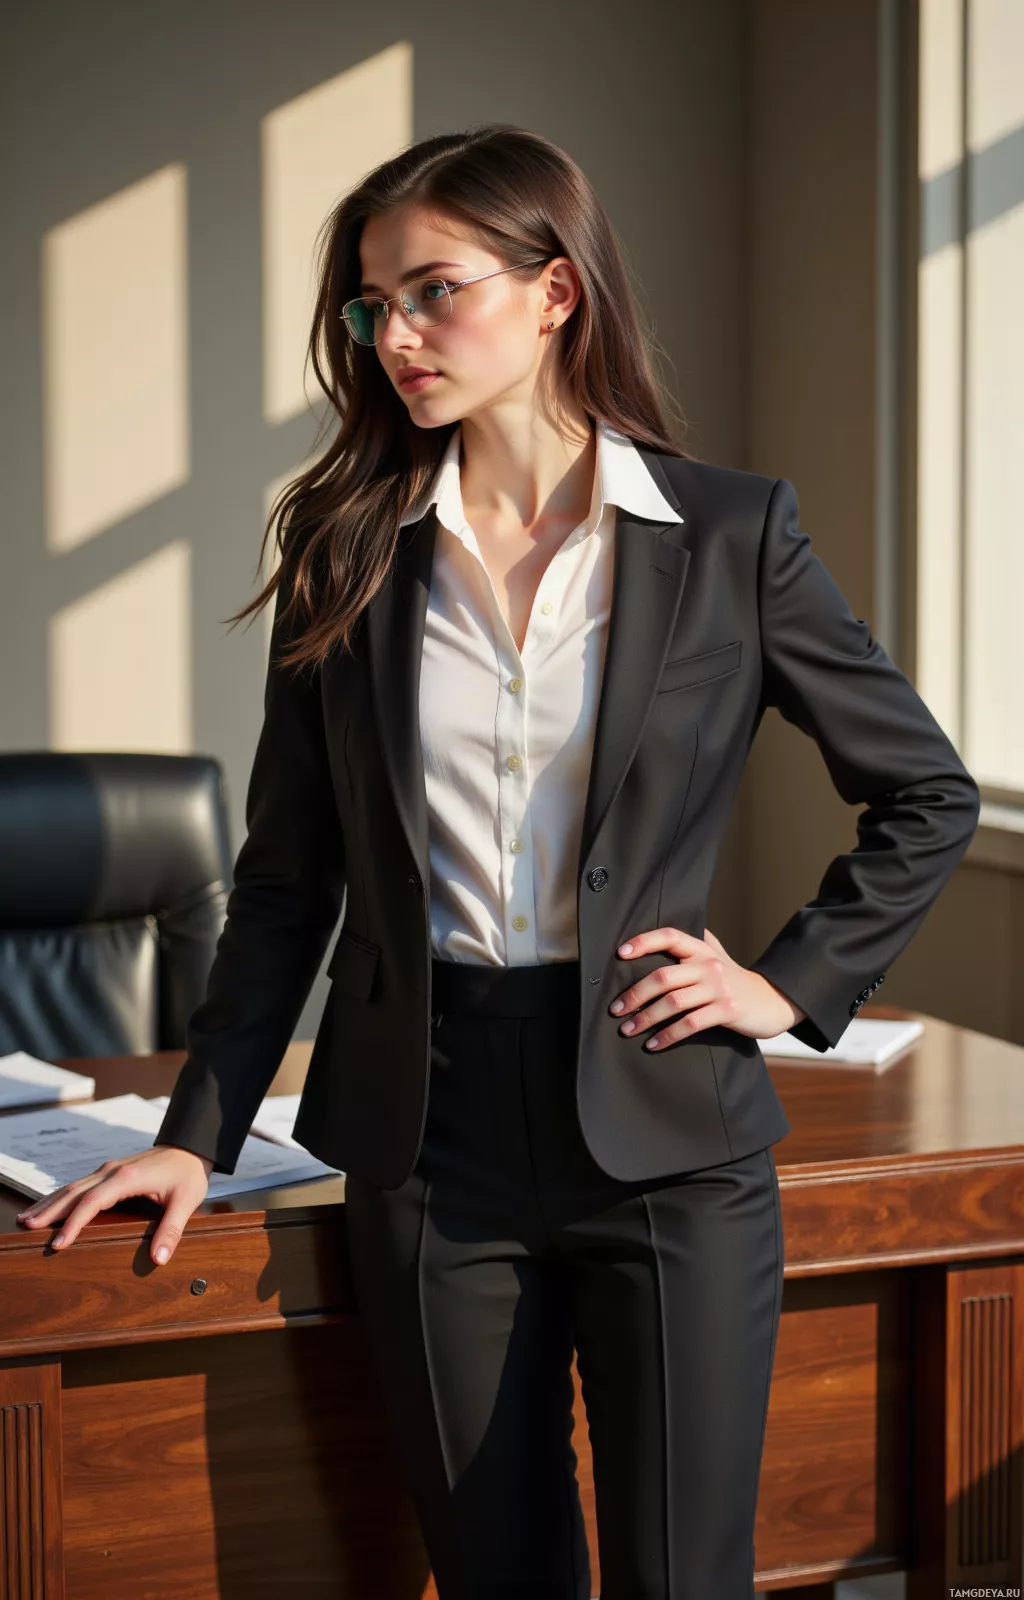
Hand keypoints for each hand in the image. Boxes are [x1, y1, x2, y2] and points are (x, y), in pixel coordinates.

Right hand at [15, 1144, 214, 1264]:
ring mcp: (108, 1170)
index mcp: (127, 1178)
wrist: (190, 1147)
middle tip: (27, 1227)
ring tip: (27, 1219)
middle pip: (74, 1192)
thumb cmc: (188, 1174)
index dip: (73, 1223)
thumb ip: (171, 1230)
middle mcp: (112, 1171)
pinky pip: (80, 1186)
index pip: (92, 1203)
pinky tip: (50, 1207)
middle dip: (49, 1210)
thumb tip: (159, 1258)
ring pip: (72, 1187)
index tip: (58, 1243)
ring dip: (50, 1202)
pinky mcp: (109, 1172)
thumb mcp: (186, 1201)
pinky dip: (62, 1197)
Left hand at [609, 926, 805, 1048]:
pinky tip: (653, 1044)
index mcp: (703, 950)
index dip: (644, 941)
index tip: (620, 954)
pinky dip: (667, 1036)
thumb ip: (695, 944)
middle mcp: (709, 965)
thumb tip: (665, 934)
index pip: (670, 936)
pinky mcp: (727, 1011)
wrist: (772, 1001)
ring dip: (645, 1019)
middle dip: (634, 995)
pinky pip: (690, 1024)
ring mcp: (719, 988)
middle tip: (615, 1010)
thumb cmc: (736, 979)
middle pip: (663, 977)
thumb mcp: (718, 955)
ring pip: (673, 1003)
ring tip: (627, 1030)